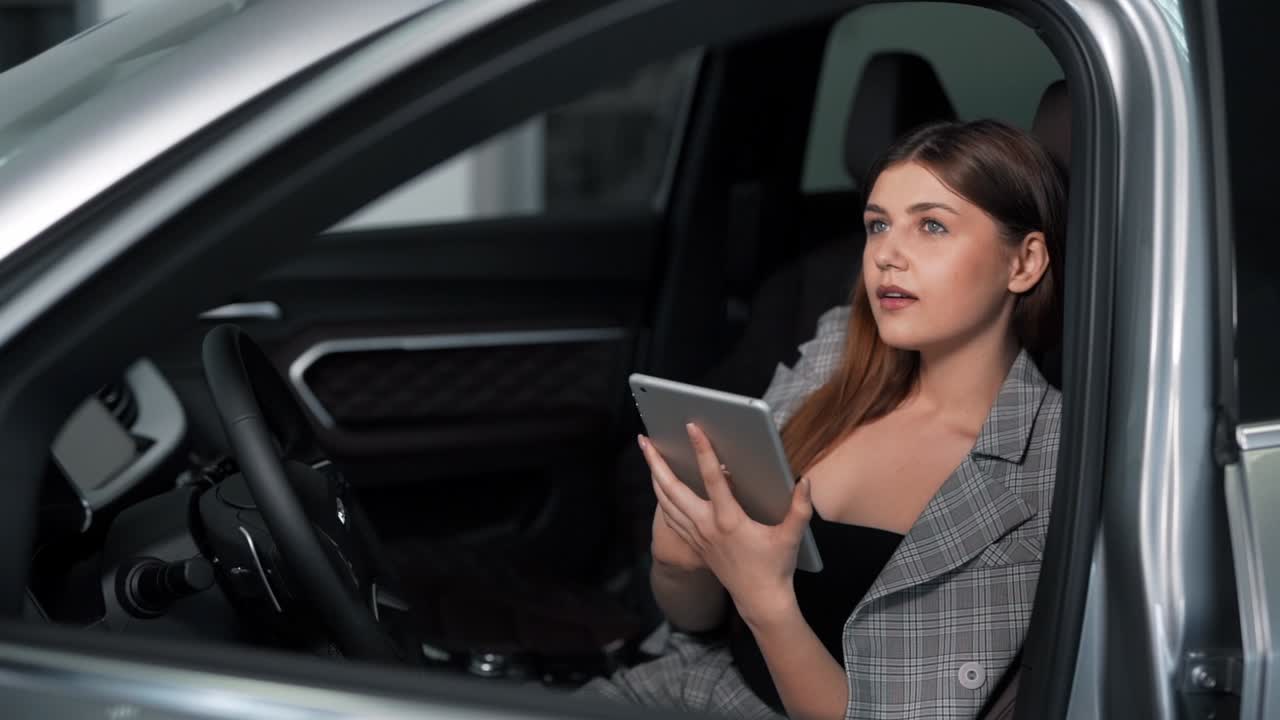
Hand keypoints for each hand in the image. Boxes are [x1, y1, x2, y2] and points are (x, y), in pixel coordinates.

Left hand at [638, 424, 812, 625]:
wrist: (759, 600)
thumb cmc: (775, 567)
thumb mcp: (792, 536)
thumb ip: (800, 508)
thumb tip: (804, 480)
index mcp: (729, 520)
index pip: (712, 478)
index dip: (702, 451)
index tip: (692, 428)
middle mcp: (706, 526)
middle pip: (672, 489)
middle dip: (656, 463)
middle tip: (644, 440)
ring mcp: (697, 536)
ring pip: (665, 502)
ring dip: (654, 477)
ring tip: (648, 455)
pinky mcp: (694, 544)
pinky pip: (669, 516)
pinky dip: (661, 498)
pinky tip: (659, 486)